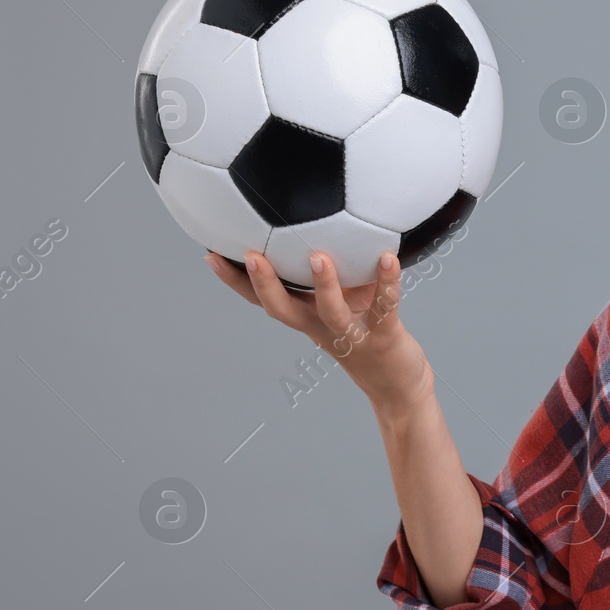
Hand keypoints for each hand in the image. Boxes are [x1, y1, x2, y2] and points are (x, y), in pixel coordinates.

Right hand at [207, 248, 433, 413]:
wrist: (397, 384)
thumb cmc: (366, 333)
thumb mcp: (343, 302)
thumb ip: (331, 272)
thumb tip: (321, 225)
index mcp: (307, 317)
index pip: (263, 300)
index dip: (236, 282)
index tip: (212, 256)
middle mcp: (322, 327)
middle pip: (284, 309)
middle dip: (265, 284)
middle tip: (250, 256)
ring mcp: (352, 334)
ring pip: (332, 311)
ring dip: (324, 285)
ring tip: (317, 257)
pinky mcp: (384, 335)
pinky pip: (385, 306)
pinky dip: (387, 282)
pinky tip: (388, 258)